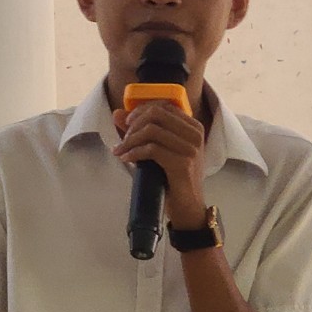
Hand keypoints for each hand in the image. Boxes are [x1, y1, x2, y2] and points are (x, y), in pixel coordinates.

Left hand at [112, 101, 207, 225]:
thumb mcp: (156, 149)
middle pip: (156, 114)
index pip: (164, 105)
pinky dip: (134, 152)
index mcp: (192, 126)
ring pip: (152, 130)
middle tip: (124, 138)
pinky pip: (151, 149)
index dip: (141, 110)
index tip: (128, 123)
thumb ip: (138, 129)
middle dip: (134, 124)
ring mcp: (191, 149)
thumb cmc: (171, 176)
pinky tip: (126, 158)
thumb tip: (117, 113)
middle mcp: (195, 134)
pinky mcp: (182, 164)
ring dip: (130, 140)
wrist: (187, 206)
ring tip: (121, 150)